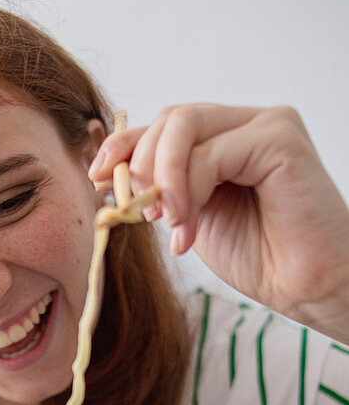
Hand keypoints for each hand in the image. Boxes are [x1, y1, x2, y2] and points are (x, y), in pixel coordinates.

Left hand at [89, 105, 348, 341]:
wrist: (308, 286)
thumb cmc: (261, 257)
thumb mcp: (191, 217)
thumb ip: (161, 189)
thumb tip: (106, 174)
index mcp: (226, 137)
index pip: (163, 125)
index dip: (123, 146)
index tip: (96, 178)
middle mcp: (246, 123)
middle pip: (168, 119)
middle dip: (140, 166)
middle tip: (142, 214)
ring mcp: (266, 124)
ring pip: (183, 126)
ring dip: (162, 178)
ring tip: (169, 222)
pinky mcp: (280, 138)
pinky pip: (210, 152)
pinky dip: (188, 189)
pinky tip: (189, 228)